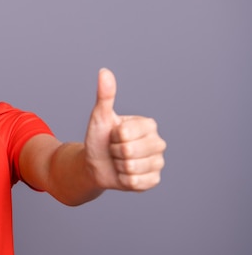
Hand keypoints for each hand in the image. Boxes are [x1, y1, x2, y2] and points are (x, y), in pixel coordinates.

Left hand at [84, 69, 165, 190]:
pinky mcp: (154, 180)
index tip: (113, 135)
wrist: (95, 164)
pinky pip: (136, 183)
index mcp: (149, 125)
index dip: (113, 136)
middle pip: (128, 151)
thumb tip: (104, 71)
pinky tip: (124, 174)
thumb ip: (105, 95)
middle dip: (114, 152)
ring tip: (118, 161)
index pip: (125, 133)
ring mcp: (158, 162)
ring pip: (131, 168)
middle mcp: (158, 143)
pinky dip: (123, 180)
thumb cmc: (99, 138)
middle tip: (114, 150)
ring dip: (118, 167)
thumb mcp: (100, 117)